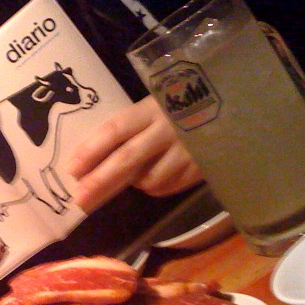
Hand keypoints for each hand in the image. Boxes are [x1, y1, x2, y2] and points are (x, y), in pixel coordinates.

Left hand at [61, 95, 201, 212]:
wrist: (233, 104)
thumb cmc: (181, 103)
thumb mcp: (154, 106)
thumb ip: (130, 128)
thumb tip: (92, 163)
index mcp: (152, 108)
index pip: (115, 129)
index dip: (91, 150)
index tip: (71, 170)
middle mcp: (169, 129)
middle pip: (127, 159)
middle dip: (100, 182)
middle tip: (80, 200)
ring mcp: (188, 150)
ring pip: (149, 179)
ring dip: (133, 185)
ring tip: (129, 179)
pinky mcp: (203, 167)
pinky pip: (169, 187)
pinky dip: (156, 187)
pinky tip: (153, 179)